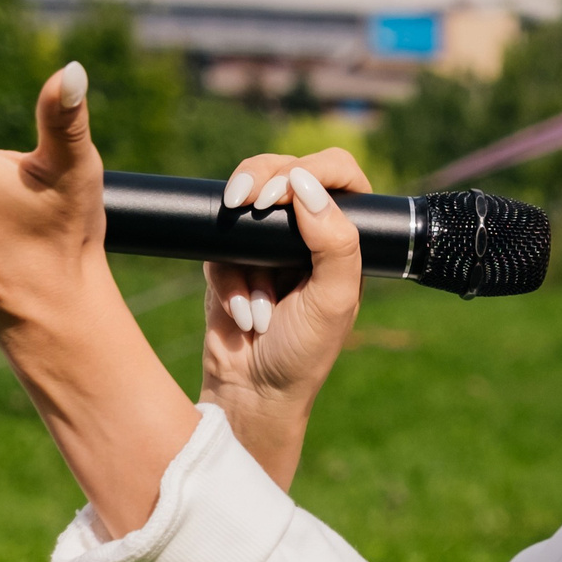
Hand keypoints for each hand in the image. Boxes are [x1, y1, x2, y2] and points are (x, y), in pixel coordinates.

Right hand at [201, 149, 369, 487]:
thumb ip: (335, 241)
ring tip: (258, 302)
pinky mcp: (229, 258)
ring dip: (247, 255)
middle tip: (245, 203)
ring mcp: (266, 244)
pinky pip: (218, 242)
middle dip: (260, 185)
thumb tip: (305, 184)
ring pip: (244, 200)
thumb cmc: (303, 352)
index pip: (335, 172)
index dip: (306, 169)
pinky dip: (228, 280)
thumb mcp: (333, 300)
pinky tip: (243, 314)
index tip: (280, 194)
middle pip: (282, 171)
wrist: (253, 392)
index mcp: (343, 236)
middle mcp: (307, 233)